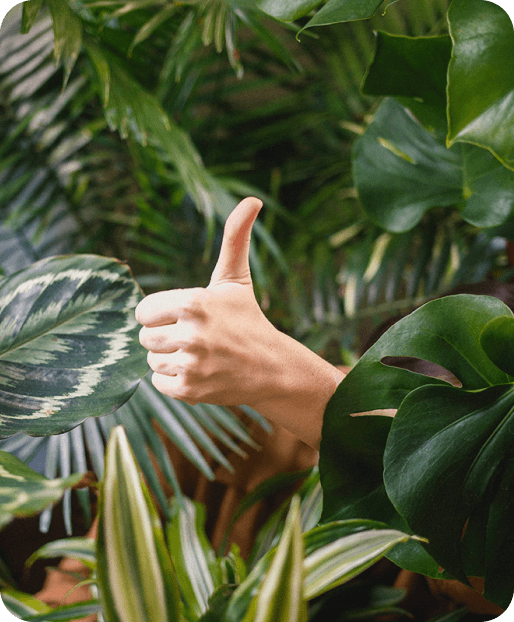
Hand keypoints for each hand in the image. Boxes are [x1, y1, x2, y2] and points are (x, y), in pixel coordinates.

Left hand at [135, 197, 282, 406]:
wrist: (272, 367)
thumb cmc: (247, 318)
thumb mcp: (235, 278)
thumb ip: (234, 237)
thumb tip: (253, 199)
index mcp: (193, 302)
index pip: (142, 312)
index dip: (161, 315)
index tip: (184, 317)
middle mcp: (191, 334)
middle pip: (145, 338)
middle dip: (166, 338)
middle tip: (196, 339)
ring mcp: (191, 365)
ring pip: (152, 362)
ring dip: (171, 361)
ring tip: (201, 356)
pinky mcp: (191, 391)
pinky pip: (160, 384)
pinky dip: (176, 382)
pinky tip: (202, 374)